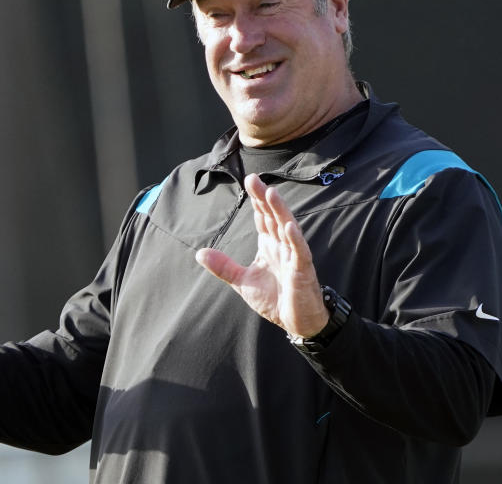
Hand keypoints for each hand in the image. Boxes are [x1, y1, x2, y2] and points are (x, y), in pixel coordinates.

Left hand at [196, 174, 328, 337]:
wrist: (297, 322)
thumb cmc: (275, 299)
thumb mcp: (242, 282)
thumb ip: (224, 267)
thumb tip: (199, 253)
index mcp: (270, 245)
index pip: (262, 218)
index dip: (256, 200)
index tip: (249, 181)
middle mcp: (282, 246)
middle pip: (273, 217)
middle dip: (264, 198)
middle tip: (254, 179)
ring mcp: (293, 256)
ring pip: (287, 228)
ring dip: (280, 211)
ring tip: (271, 193)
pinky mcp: (303, 270)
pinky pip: (299, 251)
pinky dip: (295, 239)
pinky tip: (288, 226)